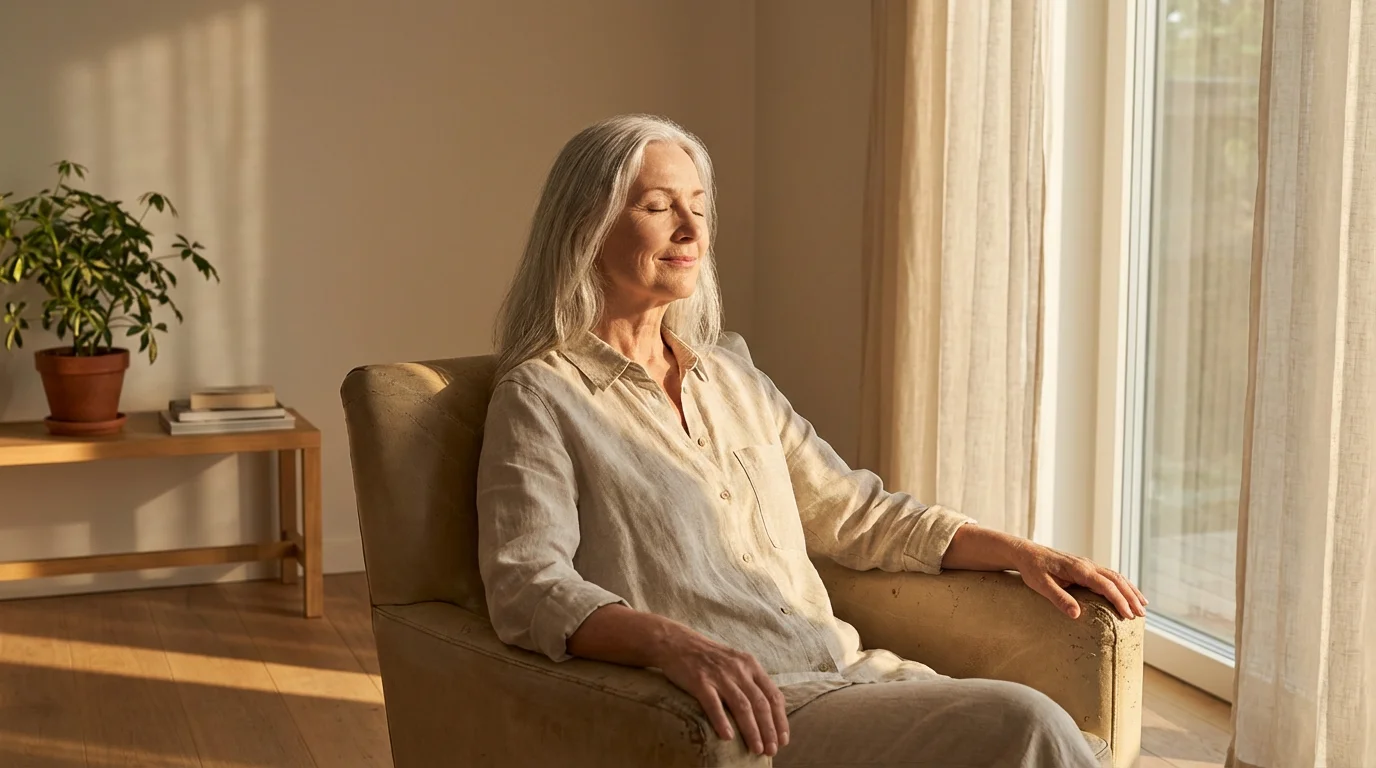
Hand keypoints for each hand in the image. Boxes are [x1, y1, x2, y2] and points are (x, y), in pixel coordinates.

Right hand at [654, 628, 788, 756]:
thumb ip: (751, 681)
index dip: (780, 720)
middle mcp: (739, 670)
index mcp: (751, 665)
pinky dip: (722, 721)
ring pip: (742, 706)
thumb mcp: (736, 662)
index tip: (783, 740)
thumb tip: (766, 711)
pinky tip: (727, 737)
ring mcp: (719, 675)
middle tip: (772, 751)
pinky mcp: (699, 681)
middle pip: (760, 703)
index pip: (773, 695)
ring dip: (752, 730)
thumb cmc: (709, 656)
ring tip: (756, 749)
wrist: (678, 642)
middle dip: (769, 730)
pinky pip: (713, 704)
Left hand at [1014, 543, 1147, 619]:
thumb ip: (1058, 598)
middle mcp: (1087, 565)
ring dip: (1130, 590)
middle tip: (1141, 615)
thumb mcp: (1041, 585)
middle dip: (1130, 597)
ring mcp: (1088, 564)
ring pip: (1116, 576)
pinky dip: (1122, 584)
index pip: (1105, 585)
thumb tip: (1076, 614)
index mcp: (1079, 569)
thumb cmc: (1032, 569)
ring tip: (1143, 606)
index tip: (1128, 615)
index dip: (1119, 601)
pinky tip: (1128, 593)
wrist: (1026, 552)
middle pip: (1116, 580)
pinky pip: (1109, 575)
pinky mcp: (1086, 567)